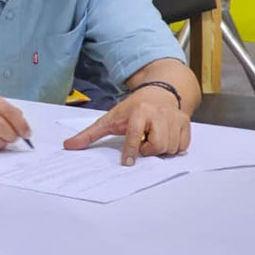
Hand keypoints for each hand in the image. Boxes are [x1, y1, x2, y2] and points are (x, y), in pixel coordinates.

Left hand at [63, 87, 190, 165]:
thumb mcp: (109, 118)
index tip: (128, 162)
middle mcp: (159, 113)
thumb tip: (68, 145)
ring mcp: (174, 117)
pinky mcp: (186, 122)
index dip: (131, 150)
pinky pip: (182, 146)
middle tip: (142, 143)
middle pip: (158, 145)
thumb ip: (90, 134)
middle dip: (149, 150)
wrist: (157, 92)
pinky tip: (165, 138)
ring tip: (152, 138)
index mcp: (139, 111)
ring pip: (171, 148)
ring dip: (161, 150)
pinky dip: (174, 147)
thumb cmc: (132, 108)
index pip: (134, 134)